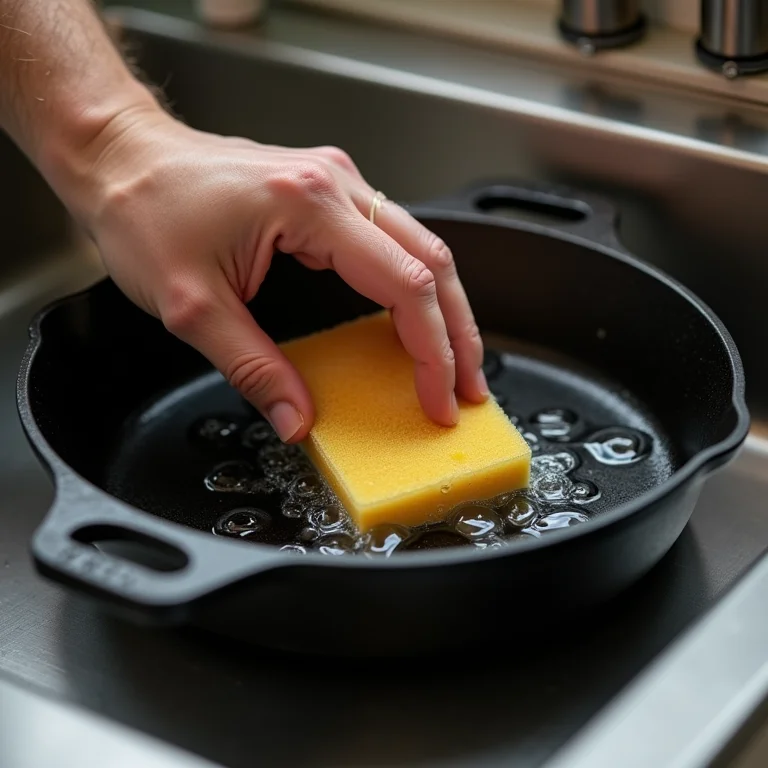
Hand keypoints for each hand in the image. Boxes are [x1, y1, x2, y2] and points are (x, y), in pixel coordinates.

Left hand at [71, 107, 489, 441]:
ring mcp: (337, 183)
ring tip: (455, 364)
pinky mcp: (327, 193)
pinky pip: (393, 241)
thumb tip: (296, 419)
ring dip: (445, 310)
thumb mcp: (191, 305)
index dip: (431, 352)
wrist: (119, 155)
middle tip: (468, 388)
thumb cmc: (144, 210)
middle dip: (459, 333)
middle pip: (434, 261)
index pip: (405, 286)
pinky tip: (415, 323)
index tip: (438, 399)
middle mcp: (337, 185)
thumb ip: (252, 368)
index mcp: (311, 207)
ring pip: (422, 248)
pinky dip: (415, 288)